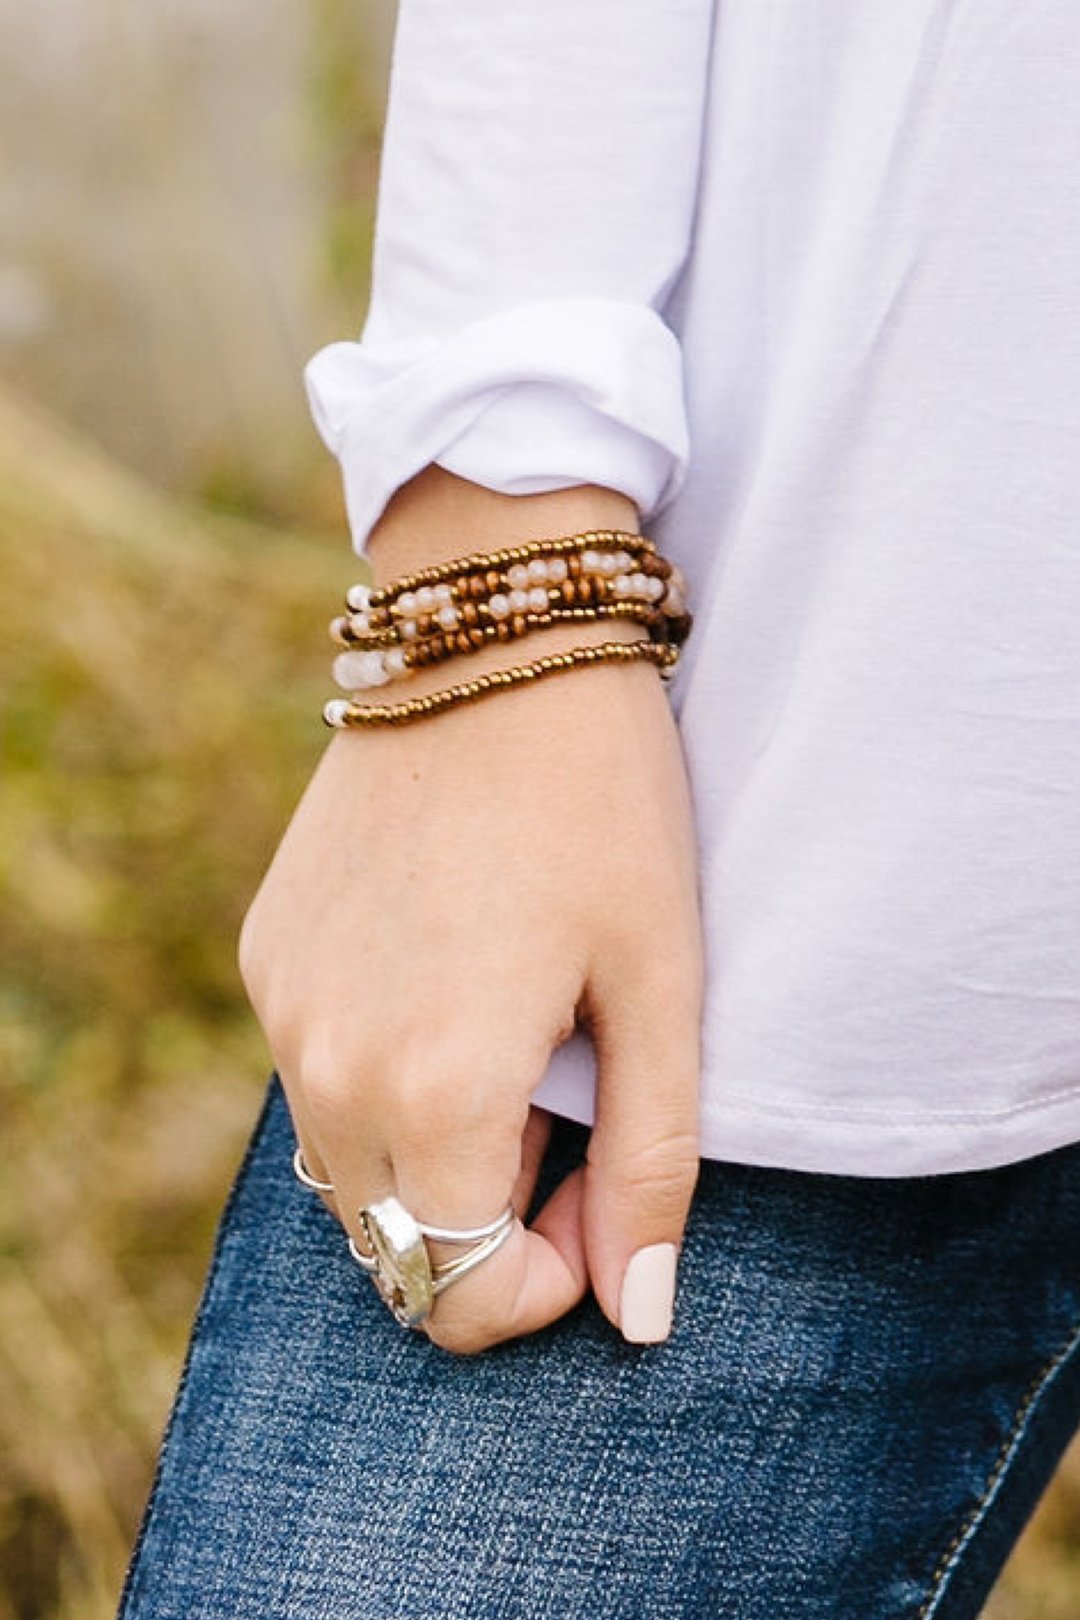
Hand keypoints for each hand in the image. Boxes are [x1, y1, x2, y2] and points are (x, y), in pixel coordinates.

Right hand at [237, 472, 703, 1353]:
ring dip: (435, 1154)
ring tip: (517, 1041)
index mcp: (432, 1088)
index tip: (609, 1194)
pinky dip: (383, 1079)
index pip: (464, 1295)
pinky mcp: (268, 953)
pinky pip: (317, 1077)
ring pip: (351, 1170)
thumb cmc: (604, 806)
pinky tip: (451, 982)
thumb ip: (651, 1167)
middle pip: (398, 1245)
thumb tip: (640, 1318)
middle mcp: (326, 1066)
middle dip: (493, 1222)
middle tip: (576, 1111)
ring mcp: (281, 1006)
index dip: (552, 1281)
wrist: (492, 640)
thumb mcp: (659, 985)